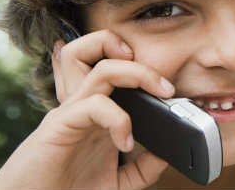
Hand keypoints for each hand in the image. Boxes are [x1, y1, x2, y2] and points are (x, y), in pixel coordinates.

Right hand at [0, 30, 175, 188]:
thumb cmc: (69, 189)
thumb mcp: (118, 181)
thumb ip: (143, 168)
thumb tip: (169, 154)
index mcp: (100, 113)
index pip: (117, 71)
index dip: (145, 71)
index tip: (174, 90)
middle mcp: (87, 105)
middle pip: (108, 57)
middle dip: (144, 64)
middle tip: (169, 88)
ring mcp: (73, 111)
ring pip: (102, 69)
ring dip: (136, 73)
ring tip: (160, 94)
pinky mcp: (61, 124)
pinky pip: (94, 104)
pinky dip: (119, 119)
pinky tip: (126, 143)